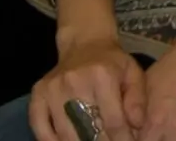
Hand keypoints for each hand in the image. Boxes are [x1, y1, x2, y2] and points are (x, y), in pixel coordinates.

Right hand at [30, 37, 145, 140]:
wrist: (85, 44)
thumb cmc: (112, 62)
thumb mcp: (133, 73)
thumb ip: (137, 99)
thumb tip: (137, 125)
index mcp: (103, 76)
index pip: (113, 120)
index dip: (121, 138)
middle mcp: (75, 83)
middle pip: (86, 129)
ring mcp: (53, 90)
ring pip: (64, 133)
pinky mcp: (37, 95)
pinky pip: (39, 128)